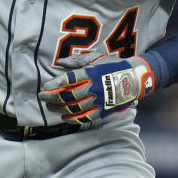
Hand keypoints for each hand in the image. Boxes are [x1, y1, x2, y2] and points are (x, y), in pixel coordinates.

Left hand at [39, 52, 154, 124]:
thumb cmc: (113, 66)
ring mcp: (99, 100)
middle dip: (53, 97)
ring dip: (60, 108)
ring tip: (51, 107)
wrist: (134, 79)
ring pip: (75, 107)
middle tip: (42, 97)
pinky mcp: (103, 110)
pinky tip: (65, 118)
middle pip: (69, 95)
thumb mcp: (97, 57)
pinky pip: (86, 117)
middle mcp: (94, 87)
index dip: (55, 84)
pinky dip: (74, 119)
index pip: (70, 79)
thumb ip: (77, 60)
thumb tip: (60, 62)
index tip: (45, 87)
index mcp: (92, 73)